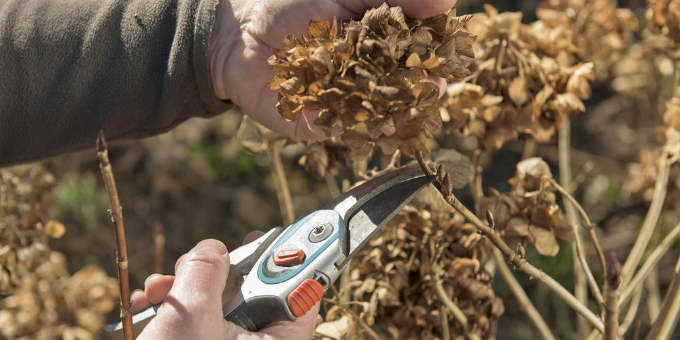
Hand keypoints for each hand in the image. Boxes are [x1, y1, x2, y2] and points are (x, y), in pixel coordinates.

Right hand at [130, 236, 317, 339]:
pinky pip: (199, 316)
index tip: (268, 234)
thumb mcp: (191, 314)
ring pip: (219, 299)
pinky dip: (174, 304)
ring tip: (156, 290)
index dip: (288, 255)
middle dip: (215, 270)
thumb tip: (213, 248)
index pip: (301, 289)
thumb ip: (206, 270)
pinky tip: (149, 302)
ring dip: (183, 286)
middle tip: (193, 263)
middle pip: (253, 288)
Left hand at [209, 0, 457, 139]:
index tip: (447, 54)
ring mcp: (338, 103)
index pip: (410, 56)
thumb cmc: (291, 3)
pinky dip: (354, 128)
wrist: (237, 28)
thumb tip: (446, 1)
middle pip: (396, 90)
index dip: (430, 57)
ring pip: (372, 114)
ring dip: (393, 113)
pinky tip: (373, 124)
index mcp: (372, 48)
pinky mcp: (312, 123)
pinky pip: (337, 129)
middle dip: (416, 90)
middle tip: (435, 86)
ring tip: (411, 107)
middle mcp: (360, 79)